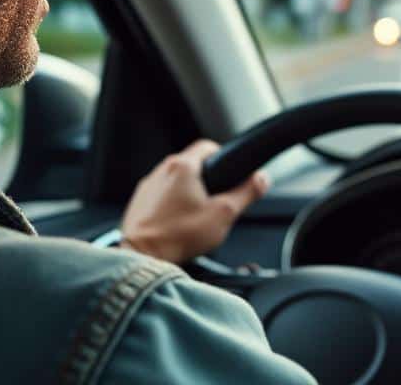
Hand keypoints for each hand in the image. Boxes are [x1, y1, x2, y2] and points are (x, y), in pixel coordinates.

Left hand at [119, 139, 268, 263]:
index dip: (223, 156)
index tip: (230, 172)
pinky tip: (179, 224)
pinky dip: (172, 204)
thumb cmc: (178, 236)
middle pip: (191, 164)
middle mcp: (162, 171)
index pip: (207, 146)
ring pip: (175, 180)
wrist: (142, 256)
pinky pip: (161, 195)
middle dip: (207, 179)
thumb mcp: (223, 214)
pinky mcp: (139, 203)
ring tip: (197, 215)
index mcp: (183, 167)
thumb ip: (246, 193)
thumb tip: (261, 179)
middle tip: (217, 199)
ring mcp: (148, 187)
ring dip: (188, 192)